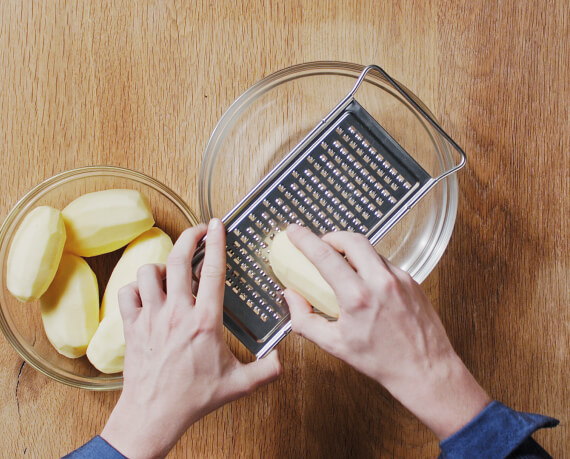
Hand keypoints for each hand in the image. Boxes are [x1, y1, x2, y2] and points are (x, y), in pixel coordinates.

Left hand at [101, 219, 281, 458]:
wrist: (154, 414)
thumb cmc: (194, 397)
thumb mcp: (238, 384)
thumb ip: (266, 370)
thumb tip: (283, 360)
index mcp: (205, 321)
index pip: (213, 271)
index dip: (216, 242)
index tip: (217, 224)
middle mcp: (177, 312)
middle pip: (178, 259)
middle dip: (188, 236)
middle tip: (198, 231)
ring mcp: (151, 317)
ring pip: (149, 271)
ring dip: (161, 264)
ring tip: (172, 270)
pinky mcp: (132, 326)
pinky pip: (127, 292)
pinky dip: (136, 287)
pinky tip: (147, 293)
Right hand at [284, 224, 489, 439]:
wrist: (426, 370)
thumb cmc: (382, 361)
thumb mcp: (335, 345)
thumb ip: (305, 320)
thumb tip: (291, 297)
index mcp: (358, 297)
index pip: (325, 256)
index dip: (305, 239)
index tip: (295, 231)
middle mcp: (381, 282)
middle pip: (351, 239)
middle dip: (331, 236)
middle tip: (320, 245)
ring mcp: (400, 278)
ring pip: (370, 249)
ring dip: (351, 250)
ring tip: (342, 266)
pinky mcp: (411, 281)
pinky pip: (384, 263)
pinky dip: (369, 264)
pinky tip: (364, 281)